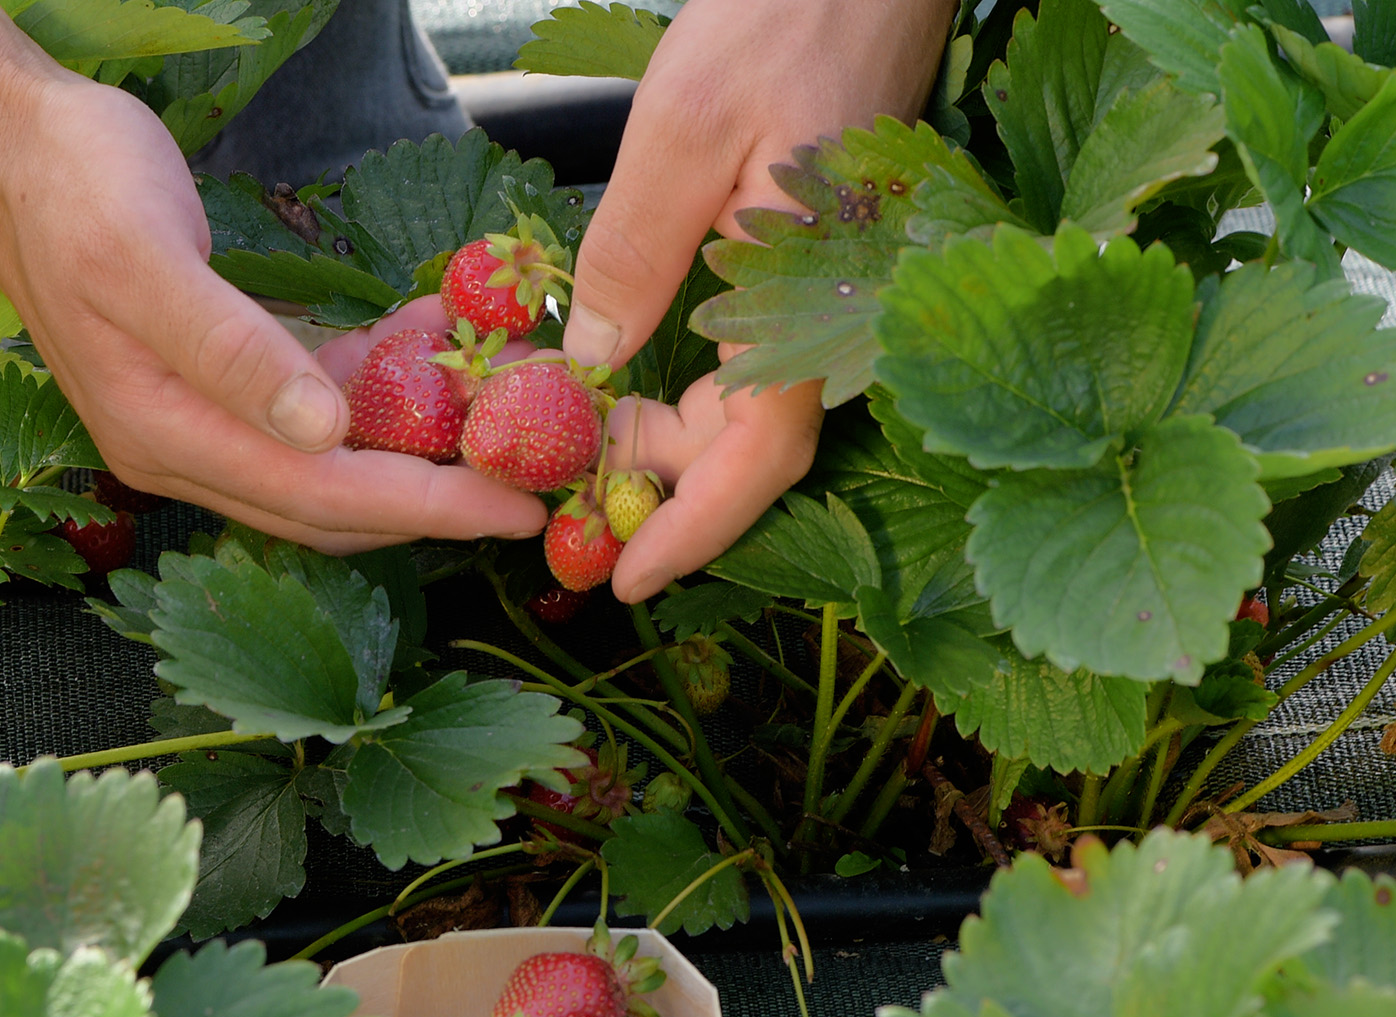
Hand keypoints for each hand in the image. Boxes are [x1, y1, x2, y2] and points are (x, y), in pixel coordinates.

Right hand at [0, 0, 544, 554]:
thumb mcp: (144, 256)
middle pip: (330, 505)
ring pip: (325, 467)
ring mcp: (193, 423)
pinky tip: (426, 345)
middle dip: (435, 498)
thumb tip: (323, 433)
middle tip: (536, 479)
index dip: (426, 507)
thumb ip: (231, 351)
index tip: (518, 509)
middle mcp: (180, 449)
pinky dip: (374, 395)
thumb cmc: (74, 187)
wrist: (9, 147)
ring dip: (410, 447)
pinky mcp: (209, 387)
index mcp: (164, 432)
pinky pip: (309, 415)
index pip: (320, 495)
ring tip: (501, 409)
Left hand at [564, 0, 957, 600]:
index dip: (692, 529)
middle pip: (747, 445)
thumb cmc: (786, 19)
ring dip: (662, 443)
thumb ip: (633, 257)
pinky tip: (614, 389)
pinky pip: (745, 355)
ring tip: (569, 459)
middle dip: (656, 491)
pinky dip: (679, 388)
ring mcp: (824, 292)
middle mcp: (832, 313)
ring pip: (744, 405)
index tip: (626, 581)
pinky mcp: (807, 265)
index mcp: (815, 300)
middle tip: (563, 520)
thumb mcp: (682, 134)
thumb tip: (586, 368)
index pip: (759, 456)